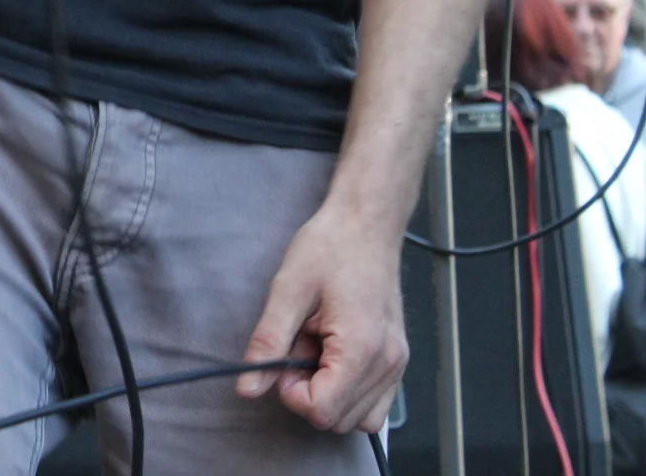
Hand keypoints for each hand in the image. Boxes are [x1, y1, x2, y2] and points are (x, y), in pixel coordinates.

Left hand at [235, 204, 407, 433]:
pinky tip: (332, 357)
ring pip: (357, 418)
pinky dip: (347, 393)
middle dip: (307, 393)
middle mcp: (387, 362)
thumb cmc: (330, 248)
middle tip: (296, 348)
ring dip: (327, 394)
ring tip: (315, 348)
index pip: (322, 410)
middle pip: (338, 420)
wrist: (365, 225)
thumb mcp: (287, 290)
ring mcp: (396, 363)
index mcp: (361, 347)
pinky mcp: (396, 360)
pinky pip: (373, 403)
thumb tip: (248, 386)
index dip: (291, 393)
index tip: (281, 362)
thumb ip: (267, 343)